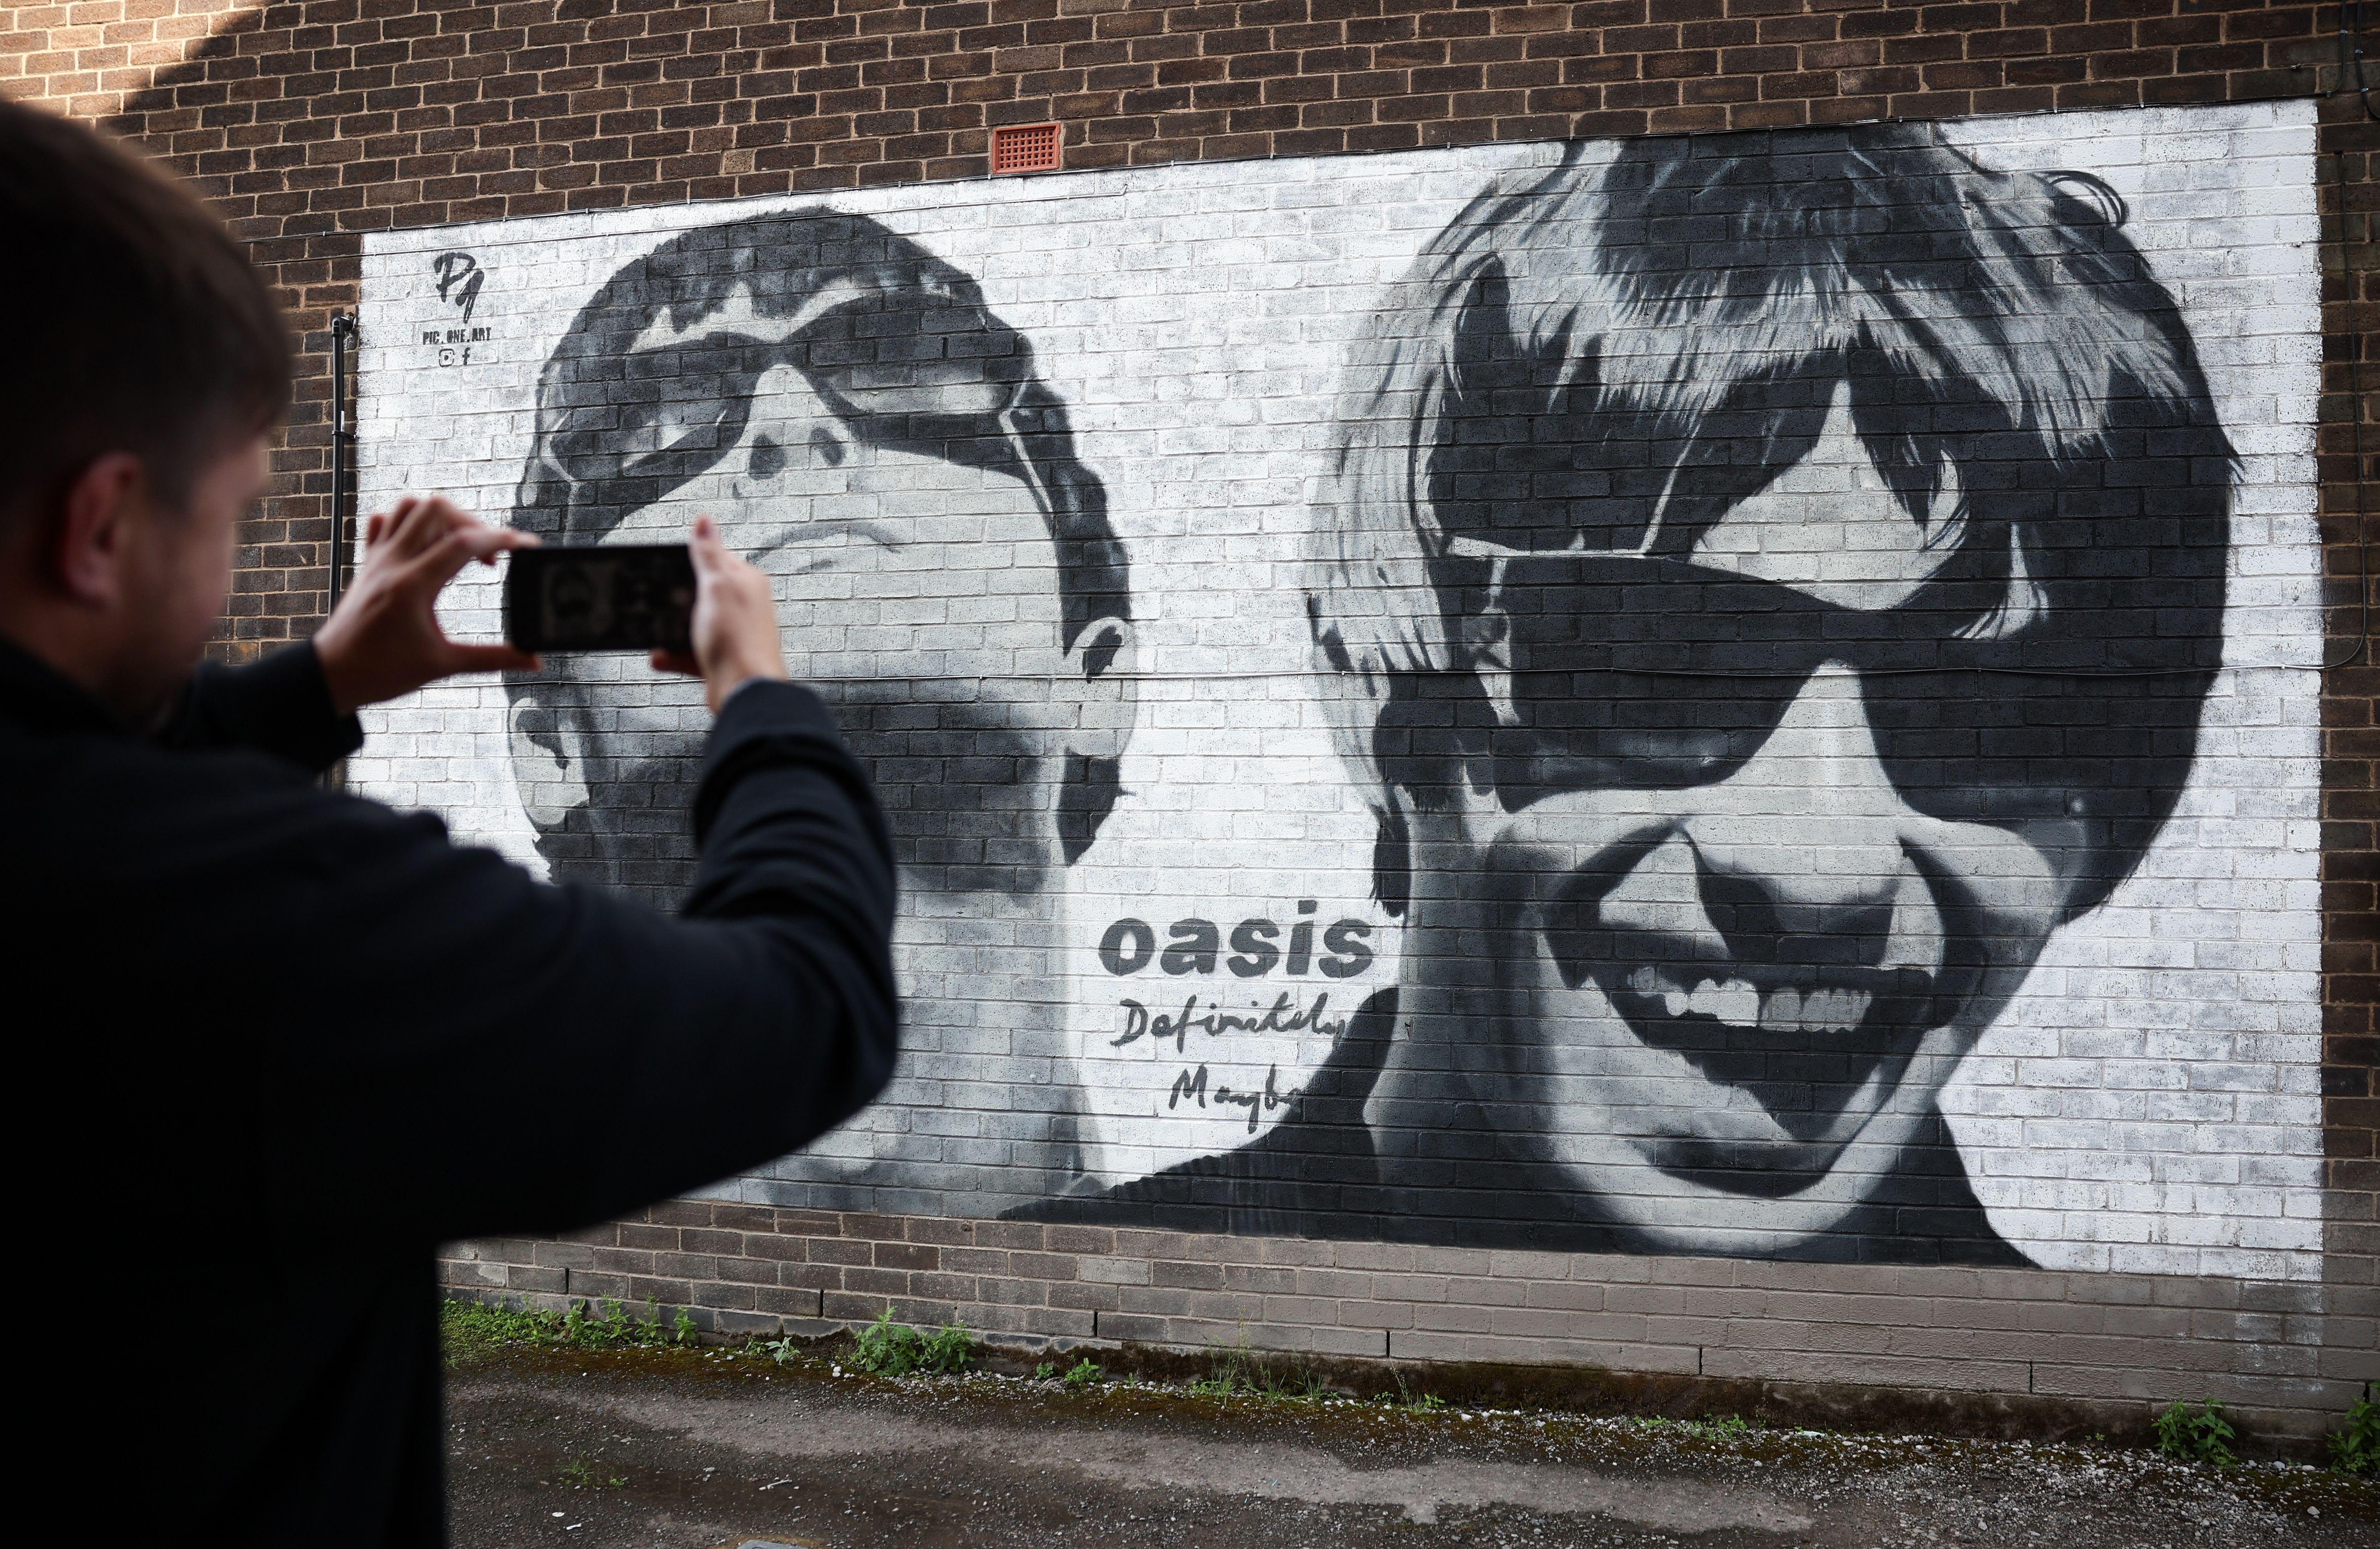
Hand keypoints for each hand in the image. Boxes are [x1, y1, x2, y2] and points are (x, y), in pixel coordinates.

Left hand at [313, 496, 540, 715]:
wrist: (332, 675)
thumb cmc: (382, 671)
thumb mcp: (443, 665)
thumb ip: (492, 658)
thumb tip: (534, 660)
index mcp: (413, 586)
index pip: (464, 543)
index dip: (503, 539)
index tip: (528, 546)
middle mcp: (393, 563)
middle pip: (437, 510)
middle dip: (473, 523)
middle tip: (489, 554)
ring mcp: (378, 558)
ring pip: (410, 508)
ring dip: (443, 518)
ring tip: (461, 545)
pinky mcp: (368, 562)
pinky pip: (385, 521)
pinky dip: (409, 522)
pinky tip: (426, 544)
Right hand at [649, 514, 788, 713]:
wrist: (744, 691)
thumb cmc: (737, 639)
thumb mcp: (716, 586)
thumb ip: (707, 554)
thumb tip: (704, 520)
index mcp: (747, 582)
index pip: (718, 559)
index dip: (692, 561)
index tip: (670, 565)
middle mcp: (743, 606)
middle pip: (702, 593)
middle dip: (677, 599)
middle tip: (659, 601)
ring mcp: (732, 634)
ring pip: (693, 625)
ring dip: (672, 630)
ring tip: (656, 634)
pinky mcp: (721, 659)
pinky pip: (690, 652)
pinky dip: (674, 655)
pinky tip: (661, 656)